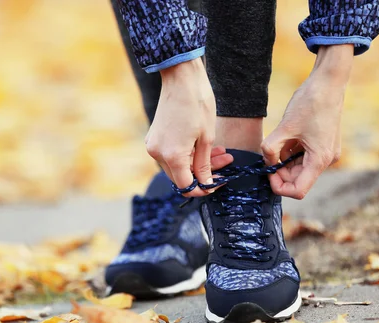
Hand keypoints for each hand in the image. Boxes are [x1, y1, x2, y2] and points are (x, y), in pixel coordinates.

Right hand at [145, 58, 232, 196]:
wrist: (181, 77)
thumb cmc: (198, 103)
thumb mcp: (207, 137)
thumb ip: (205, 165)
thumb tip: (206, 184)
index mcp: (172, 156)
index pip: (187, 186)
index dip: (204, 188)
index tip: (219, 182)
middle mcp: (158, 154)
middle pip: (181, 177)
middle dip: (203, 174)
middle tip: (225, 164)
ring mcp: (153, 146)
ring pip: (177, 166)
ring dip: (198, 163)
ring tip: (221, 152)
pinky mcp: (154, 138)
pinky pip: (171, 154)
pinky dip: (187, 154)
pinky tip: (205, 146)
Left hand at [262, 45, 353, 199]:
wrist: (329, 81)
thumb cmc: (310, 102)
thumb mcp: (285, 127)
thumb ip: (270, 149)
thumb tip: (265, 163)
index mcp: (319, 160)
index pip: (298, 190)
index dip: (279, 186)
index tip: (267, 171)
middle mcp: (325, 160)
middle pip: (297, 180)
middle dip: (279, 172)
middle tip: (266, 157)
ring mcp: (325, 152)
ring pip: (299, 168)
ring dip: (283, 161)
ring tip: (276, 143)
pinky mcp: (322, 144)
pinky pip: (302, 157)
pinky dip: (290, 153)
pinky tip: (284, 139)